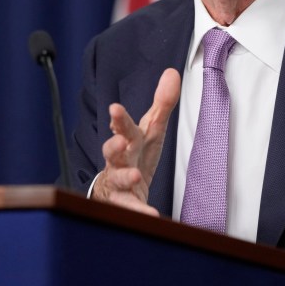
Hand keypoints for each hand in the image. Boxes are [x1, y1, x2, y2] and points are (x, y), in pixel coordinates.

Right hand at [92, 68, 180, 214]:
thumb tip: (172, 72)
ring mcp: (119, 181)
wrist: (118, 188)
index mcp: (129, 140)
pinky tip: (151, 213)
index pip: (123, 126)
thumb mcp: (151, 129)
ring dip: (125, 176)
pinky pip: (130, 207)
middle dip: (113, 145)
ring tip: (136, 175)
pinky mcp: (124, 202)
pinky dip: (140, 210)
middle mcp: (120, 159)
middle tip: (118, 141)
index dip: (119, 118)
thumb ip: (162, 103)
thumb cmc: (136, 154)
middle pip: (112, 151)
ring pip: (117, 178)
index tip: (115, 109)